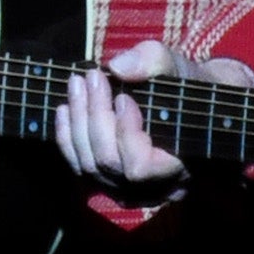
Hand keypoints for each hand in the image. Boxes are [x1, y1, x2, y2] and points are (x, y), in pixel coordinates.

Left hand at [53, 40, 253, 199]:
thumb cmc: (189, 90)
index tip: (124, 97)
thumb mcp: (181, 69)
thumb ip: (156, 63)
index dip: (126, 134)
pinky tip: (64, 107)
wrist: (188, 107)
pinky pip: (79, 166)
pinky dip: (67, 137)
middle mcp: (151, 190)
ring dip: (78, 121)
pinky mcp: (106, 181)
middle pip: (108, 163)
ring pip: (88, 166)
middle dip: (95, 116)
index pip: (139, 167)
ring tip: (77, 84)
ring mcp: (125, 191)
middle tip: (91, 77)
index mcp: (179, 169)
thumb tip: (119, 66)